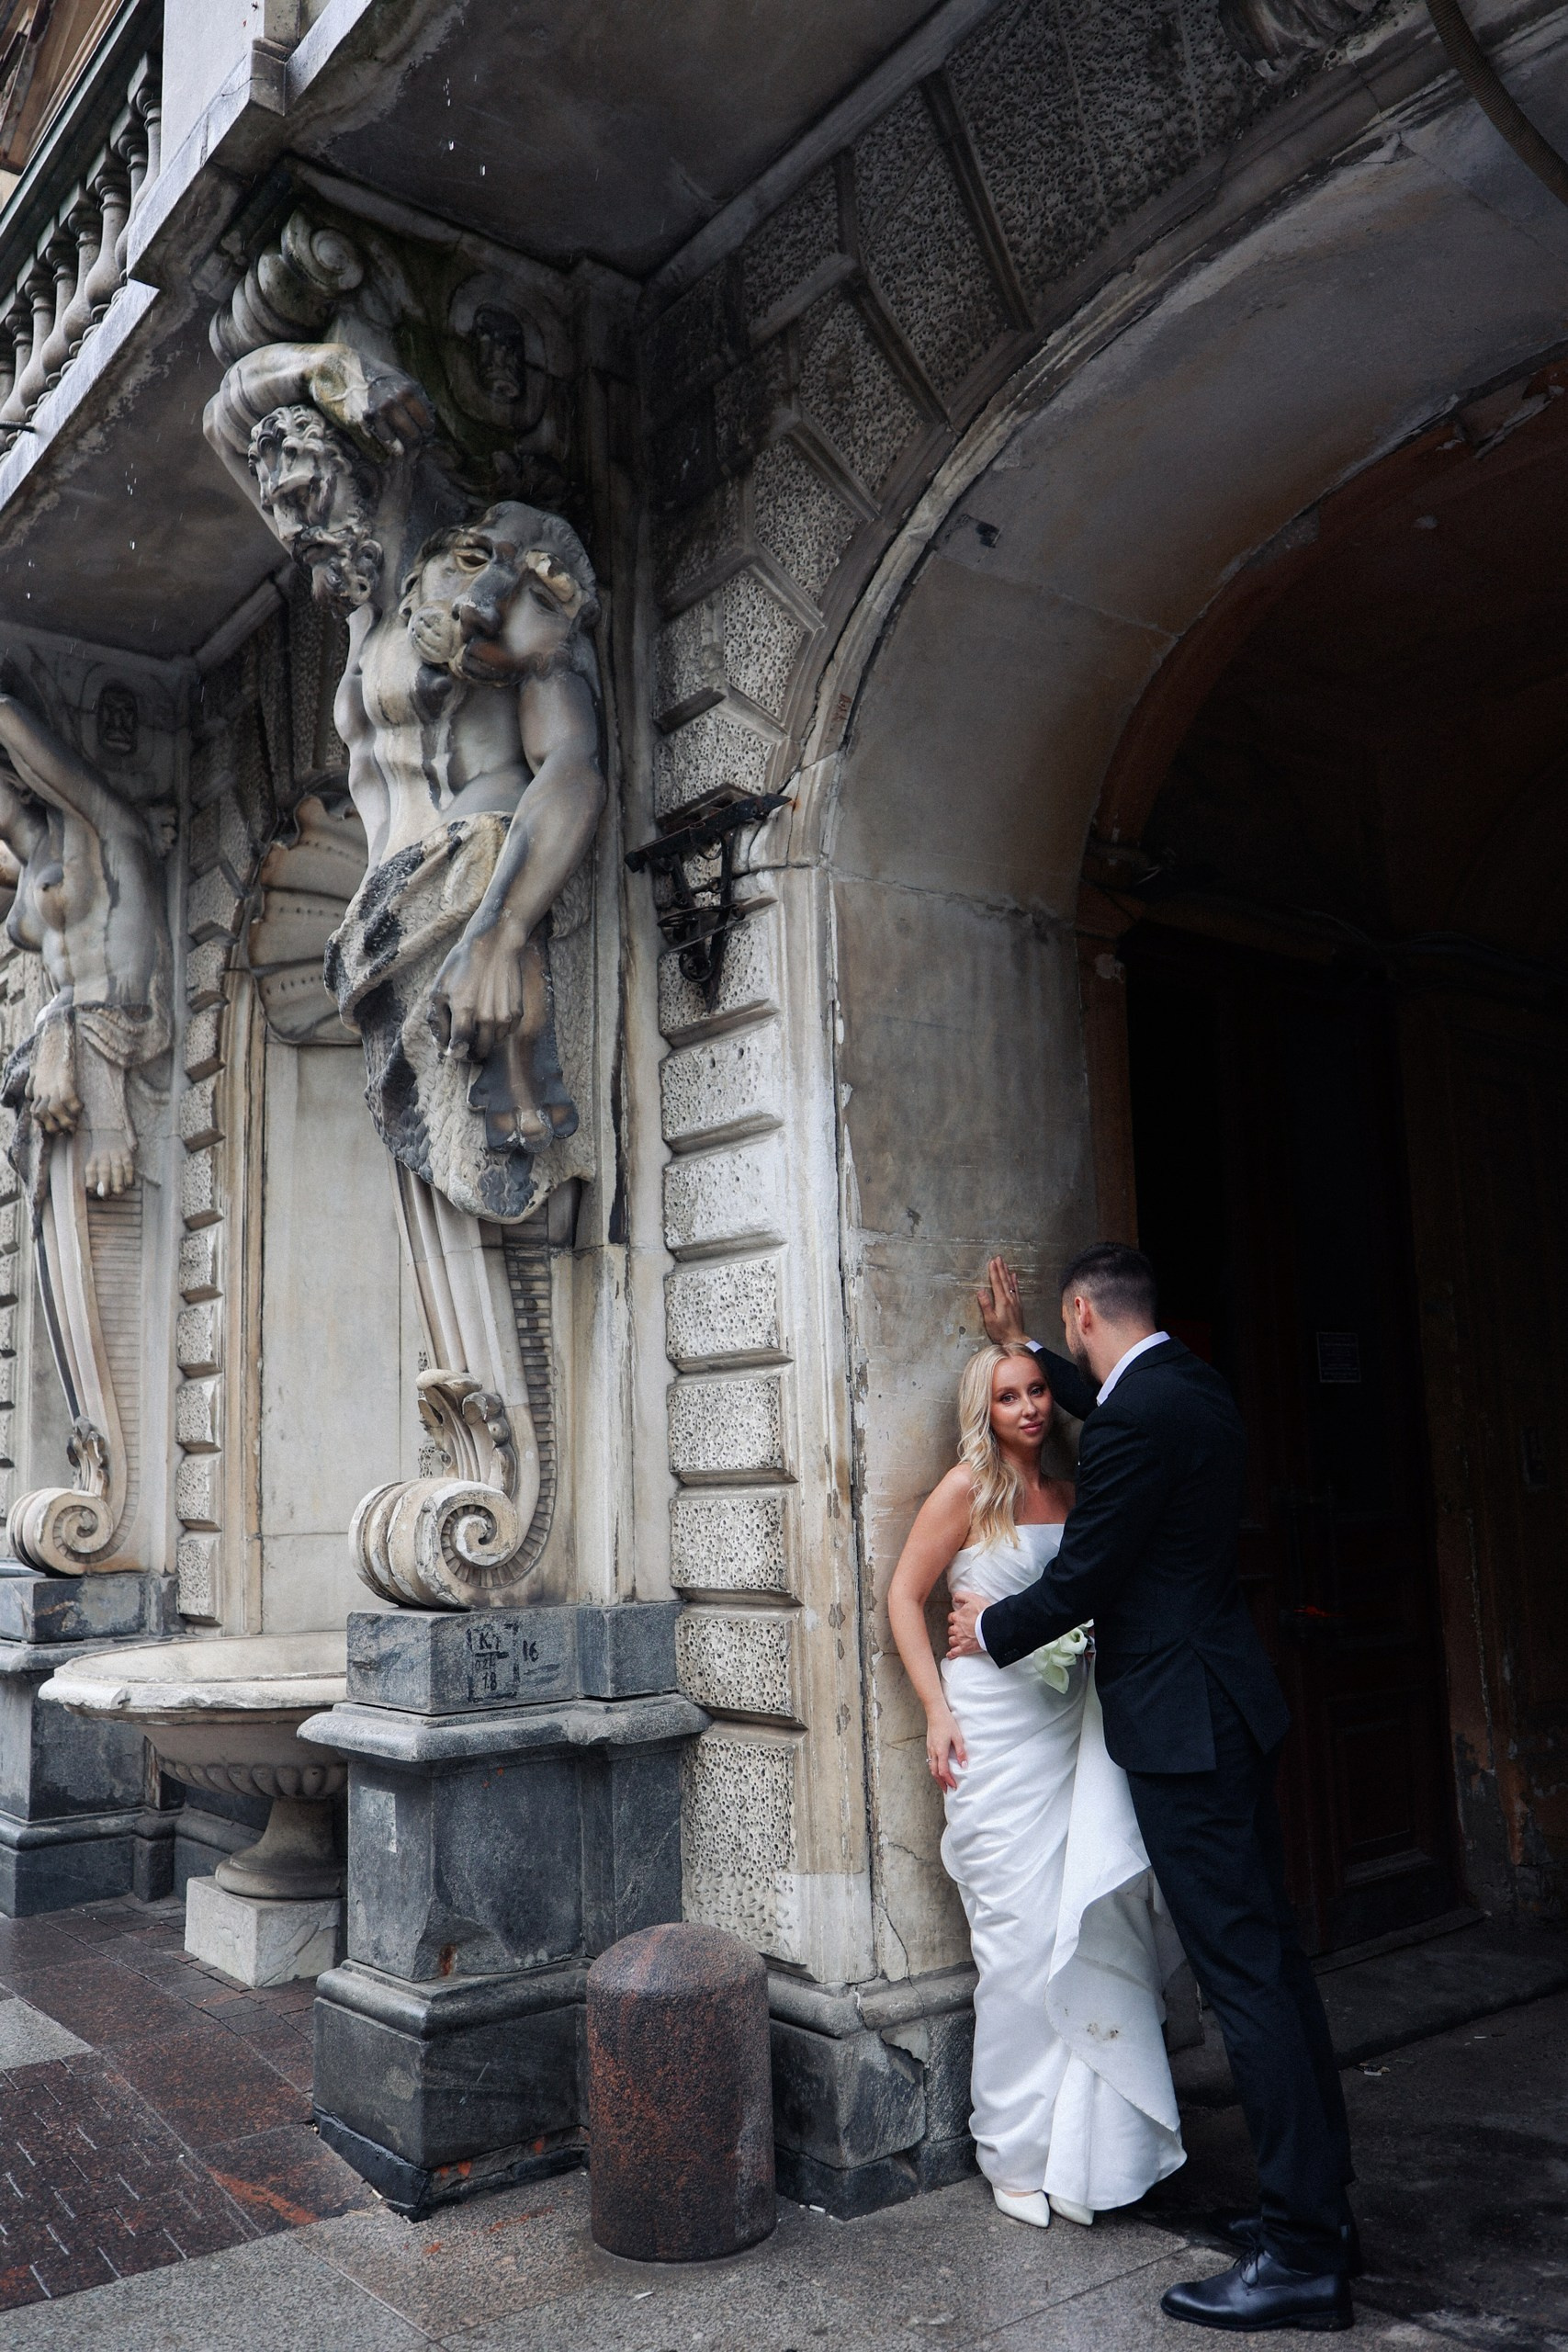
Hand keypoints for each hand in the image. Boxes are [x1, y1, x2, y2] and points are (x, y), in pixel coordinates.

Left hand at [82, 1131, 134, 1196]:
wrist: (109, 1128)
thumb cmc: (101, 1151)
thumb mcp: (92, 1158)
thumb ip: (92, 1174)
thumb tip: (91, 1190)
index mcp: (93, 1157)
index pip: (90, 1170)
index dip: (91, 1181)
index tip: (91, 1190)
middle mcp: (103, 1155)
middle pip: (104, 1170)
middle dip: (105, 1184)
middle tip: (106, 1195)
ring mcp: (116, 1153)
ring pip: (117, 1168)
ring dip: (118, 1181)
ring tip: (119, 1192)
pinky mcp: (126, 1152)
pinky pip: (129, 1165)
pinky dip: (130, 1175)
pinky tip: (130, 1184)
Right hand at [313, 350, 433, 459]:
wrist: (332, 366)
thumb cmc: (365, 371)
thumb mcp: (393, 375)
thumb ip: (411, 392)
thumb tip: (430, 411)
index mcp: (406, 390)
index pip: (426, 421)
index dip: (425, 430)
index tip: (422, 433)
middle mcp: (393, 403)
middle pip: (414, 436)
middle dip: (413, 443)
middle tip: (410, 445)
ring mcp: (376, 415)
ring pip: (397, 447)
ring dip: (398, 451)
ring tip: (398, 451)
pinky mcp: (359, 424)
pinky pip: (377, 450)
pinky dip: (381, 454)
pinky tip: (382, 452)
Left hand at [429, 930, 525, 1062]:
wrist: (494, 945)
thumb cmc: (462, 965)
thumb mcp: (439, 989)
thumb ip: (437, 1021)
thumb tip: (442, 1045)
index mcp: (464, 1011)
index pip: (459, 1049)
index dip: (454, 1052)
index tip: (452, 1048)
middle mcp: (487, 1018)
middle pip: (479, 1052)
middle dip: (469, 1051)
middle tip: (464, 1041)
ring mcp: (505, 1016)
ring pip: (493, 1043)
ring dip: (483, 1040)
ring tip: (477, 1021)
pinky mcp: (517, 1013)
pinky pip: (506, 1033)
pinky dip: (497, 1030)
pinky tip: (490, 1012)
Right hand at [926, 1704, 967, 1791]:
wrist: (935, 1711)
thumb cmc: (947, 1722)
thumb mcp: (957, 1737)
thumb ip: (961, 1752)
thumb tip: (964, 1765)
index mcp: (940, 1751)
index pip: (943, 1771)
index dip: (948, 1780)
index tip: (954, 1786)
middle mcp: (933, 1752)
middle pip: (935, 1772)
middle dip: (941, 1783)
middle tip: (947, 1790)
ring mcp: (929, 1748)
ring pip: (931, 1767)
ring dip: (937, 1777)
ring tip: (943, 1782)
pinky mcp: (929, 1745)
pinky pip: (930, 1761)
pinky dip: (934, 1769)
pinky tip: (939, 1769)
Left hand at [947, 1592, 986, 1658]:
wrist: (992, 1626)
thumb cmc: (984, 1612)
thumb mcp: (972, 1598)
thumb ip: (961, 1596)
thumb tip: (954, 1598)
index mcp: (957, 1617)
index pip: (951, 1617)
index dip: (955, 1618)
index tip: (959, 1619)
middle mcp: (957, 1628)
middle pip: (951, 1630)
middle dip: (955, 1629)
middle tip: (960, 1630)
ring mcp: (960, 1639)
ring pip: (952, 1640)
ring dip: (954, 1640)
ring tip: (957, 1640)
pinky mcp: (965, 1648)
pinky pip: (955, 1653)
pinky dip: (951, 1654)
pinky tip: (950, 1655)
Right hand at [977, 1254, 1027, 1344]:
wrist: (1015, 1339)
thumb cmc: (1001, 1332)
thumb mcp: (989, 1320)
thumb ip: (985, 1305)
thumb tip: (981, 1291)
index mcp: (1001, 1301)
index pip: (996, 1283)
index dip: (993, 1272)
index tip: (992, 1262)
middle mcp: (1009, 1299)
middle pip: (1004, 1280)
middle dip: (1000, 1268)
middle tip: (998, 1258)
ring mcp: (1015, 1301)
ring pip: (1010, 1283)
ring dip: (1007, 1272)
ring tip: (1005, 1263)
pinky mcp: (1018, 1305)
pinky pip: (1016, 1289)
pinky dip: (1015, 1281)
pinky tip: (1014, 1276)